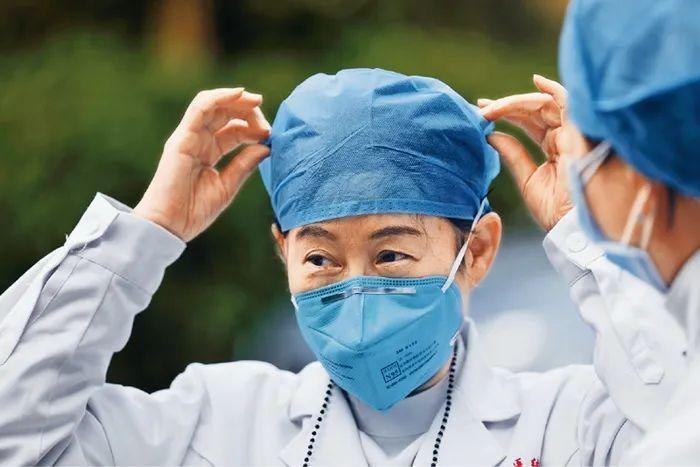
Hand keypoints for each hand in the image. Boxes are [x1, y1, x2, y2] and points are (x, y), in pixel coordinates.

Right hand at [134, 88, 270, 240]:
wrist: (169, 226)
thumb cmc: (193, 211)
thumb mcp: (227, 186)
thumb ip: (245, 165)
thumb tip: (266, 147)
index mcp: (209, 151)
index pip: (234, 129)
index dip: (254, 128)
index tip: (270, 136)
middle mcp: (198, 140)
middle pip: (225, 114)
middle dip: (248, 111)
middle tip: (267, 122)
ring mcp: (188, 137)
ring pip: (213, 105)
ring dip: (236, 99)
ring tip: (256, 100)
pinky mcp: (182, 138)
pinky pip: (200, 109)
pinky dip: (219, 97)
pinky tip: (239, 94)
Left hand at [478, 75, 571, 230]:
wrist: (573, 226)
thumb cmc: (556, 211)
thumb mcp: (527, 180)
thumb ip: (512, 154)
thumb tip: (491, 134)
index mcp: (555, 147)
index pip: (529, 122)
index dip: (506, 115)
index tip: (480, 112)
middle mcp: (566, 136)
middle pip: (535, 110)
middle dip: (506, 107)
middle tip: (481, 109)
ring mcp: (574, 133)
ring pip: (545, 104)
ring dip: (516, 103)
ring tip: (492, 108)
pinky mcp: (580, 133)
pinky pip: (569, 103)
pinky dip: (553, 90)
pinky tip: (535, 81)